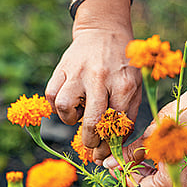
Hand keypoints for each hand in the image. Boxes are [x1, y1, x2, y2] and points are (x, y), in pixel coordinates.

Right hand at [45, 7, 141, 160]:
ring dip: (69, 119)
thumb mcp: (135, 86)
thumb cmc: (123, 65)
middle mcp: (100, 78)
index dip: (110, 144)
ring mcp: (79, 72)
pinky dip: (56, 106)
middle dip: (90, 141)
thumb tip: (116, 145)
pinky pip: (51, 94)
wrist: (105, 31)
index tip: (105, 154)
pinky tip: (68, 104)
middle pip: (91, 120)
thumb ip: (127, 114)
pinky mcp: (62, 67)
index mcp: (123, 85)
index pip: (116, 124)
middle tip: (91, 145)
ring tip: (78, 117)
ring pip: (64, 106)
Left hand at [106, 91, 186, 186]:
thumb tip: (109, 164)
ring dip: (155, 168)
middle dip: (141, 172)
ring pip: (170, 178)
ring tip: (145, 151)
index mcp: (173, 181)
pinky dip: (171, 163)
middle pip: (157, 185)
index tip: (117, 165)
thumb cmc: (179, 120)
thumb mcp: (150, 137)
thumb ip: (131, 154)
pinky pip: (184, 171)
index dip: (127, 178)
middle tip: (128, 158)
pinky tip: (163, 149)